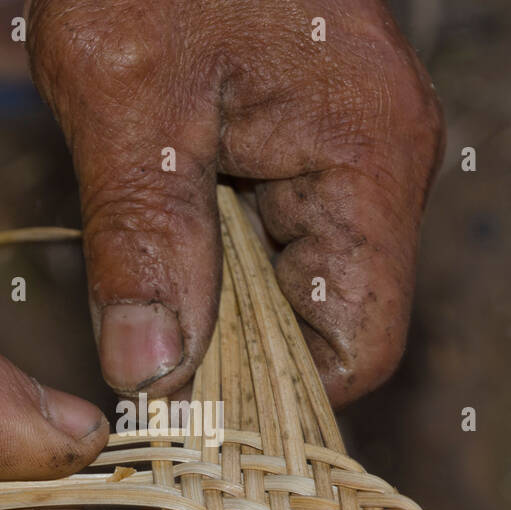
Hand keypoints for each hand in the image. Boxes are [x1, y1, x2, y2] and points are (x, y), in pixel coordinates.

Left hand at [27, 0, 443, 406]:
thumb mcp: (127, 99)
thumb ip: (144, 242)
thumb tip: (152, 377)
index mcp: (369, 158)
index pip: (359, 345)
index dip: (272, 396)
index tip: (180, 410)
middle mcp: (384, 165)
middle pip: (330, 323)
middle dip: (237, 353)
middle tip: (142, 351)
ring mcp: (356, 151)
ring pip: (300, 284)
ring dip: (220, 303)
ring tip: (145, 280)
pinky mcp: (317, 138)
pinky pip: (280, 235)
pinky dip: (220, 257)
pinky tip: (166, 232)